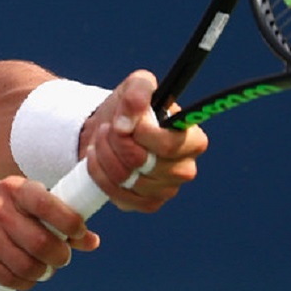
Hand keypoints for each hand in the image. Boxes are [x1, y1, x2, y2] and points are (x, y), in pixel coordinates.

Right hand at [0, 177, 99, 290]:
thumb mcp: (22, 205)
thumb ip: (57, 219)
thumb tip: (92, 241)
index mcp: (15, 188)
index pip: (49, 205)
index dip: (71, 224)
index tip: (78, 233)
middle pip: (42, 243)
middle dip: (59, 256)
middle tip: (60, 258)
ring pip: (28, 266)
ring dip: (42, 273)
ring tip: (42, 268)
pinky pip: (11, 279)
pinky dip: (25, 283)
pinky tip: (24, 276)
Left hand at [80, 70, 208, 212]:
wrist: (109, 133)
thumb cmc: (130, 110)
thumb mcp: (135, 86)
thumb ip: (138, 92)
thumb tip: (127, 123)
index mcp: (193, 139)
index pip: (169, 145)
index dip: (141, 134)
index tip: (123, 121)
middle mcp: (184, 169)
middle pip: (141, 162)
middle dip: (116, 141)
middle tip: (108, 128)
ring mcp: (167, 190)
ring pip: (125, 178)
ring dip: (104, 154)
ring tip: (101, 139)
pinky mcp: (147, 204)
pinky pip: (117, 194)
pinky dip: (99, 173)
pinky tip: (98, 158)